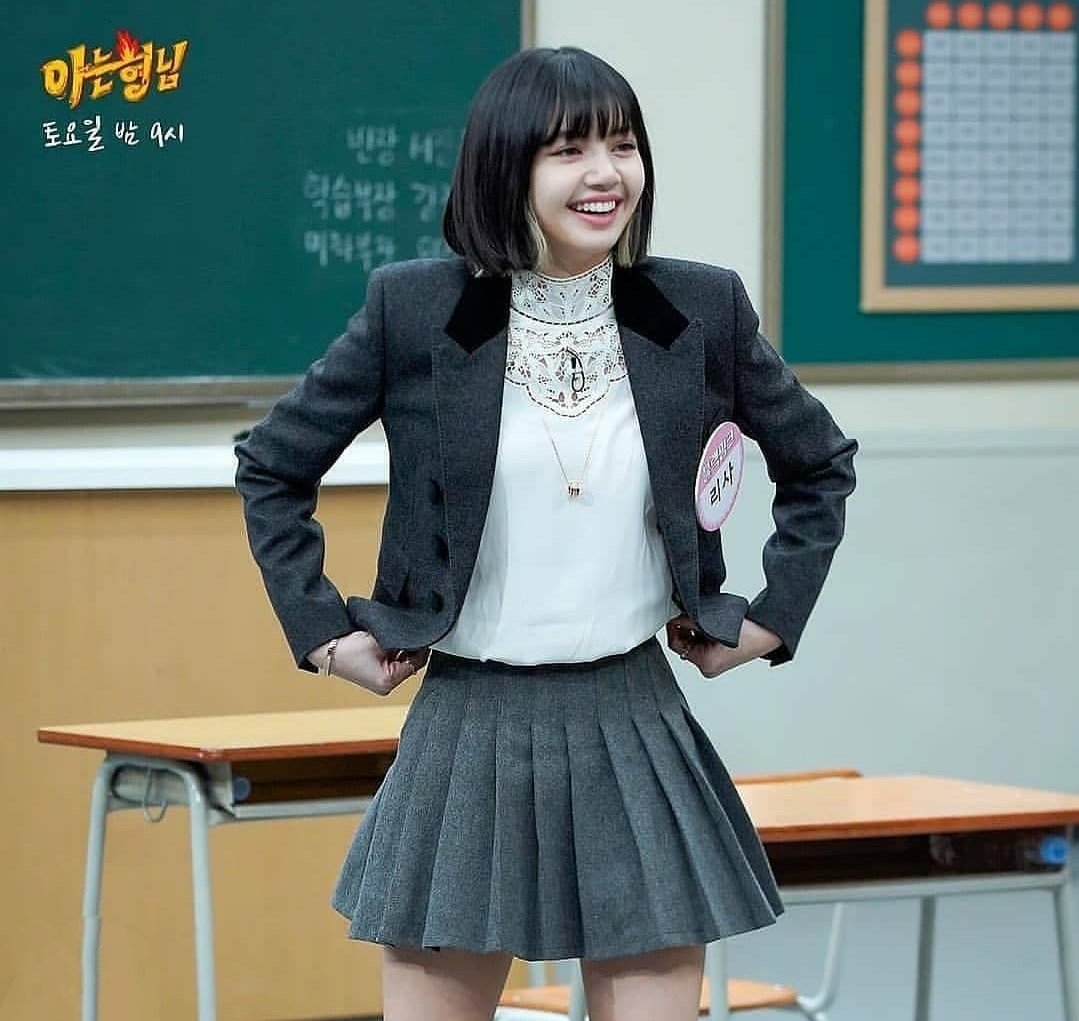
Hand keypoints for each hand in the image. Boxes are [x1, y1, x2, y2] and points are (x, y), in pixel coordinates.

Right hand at [311, 631, 429, 696]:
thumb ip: (401, 641)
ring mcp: (380, 681)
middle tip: (408, 631)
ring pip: (401, 661)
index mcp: (388, 682)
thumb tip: (417, 637)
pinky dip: (392, 650)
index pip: (416, 662)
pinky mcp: (375, 674)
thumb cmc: (347, 647)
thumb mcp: (380, 640)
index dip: (421, 646)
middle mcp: (386, 686)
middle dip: (410, 647)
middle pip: (410, 663)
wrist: (324, 647)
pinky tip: (387, 639)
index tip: (422, 632)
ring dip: (400, 648)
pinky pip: (391, 661)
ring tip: (392, 635)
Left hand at [665, 614, 780, 677]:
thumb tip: (675, 618)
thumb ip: (689, 621)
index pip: (676, 644)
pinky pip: (702, 644)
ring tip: (707, 621)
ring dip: (695, 630)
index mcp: (706, 664)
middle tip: (691, 616)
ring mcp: (713, 664)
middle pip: (684, 644)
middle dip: (686, 629)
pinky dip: (703, 633)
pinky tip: (712, 626)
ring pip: (693, 643)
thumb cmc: (749, 632)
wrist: (768, 633)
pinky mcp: (718, 658)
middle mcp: (708, 668)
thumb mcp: (711, 622)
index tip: (675, 616)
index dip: (673, 628)